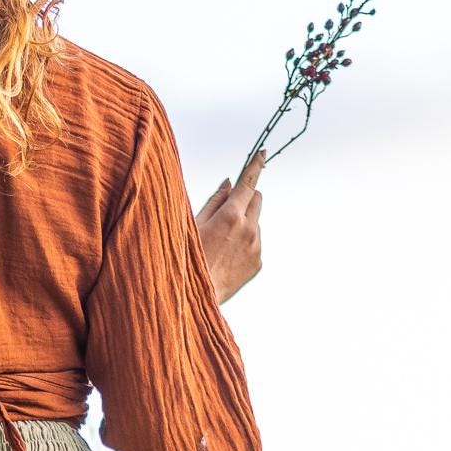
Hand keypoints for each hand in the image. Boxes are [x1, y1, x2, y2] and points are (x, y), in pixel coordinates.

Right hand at [196, 152, 263, 305]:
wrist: (196, 297)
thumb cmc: (187, 258)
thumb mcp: (193, 225)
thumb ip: (214, 200)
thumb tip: (229, 182)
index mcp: (231, 216)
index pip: (248, 183)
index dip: (255, 165)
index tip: (263, 153)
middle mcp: (249, 229)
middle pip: (257, 199)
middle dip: (246, 198)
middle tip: (227, 210)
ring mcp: (256, 247)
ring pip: (255, 222)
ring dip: (243, 224)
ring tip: (220, 243)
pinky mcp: (259, 262)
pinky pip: (255, 243)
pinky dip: (244, 243)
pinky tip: (226, 257)